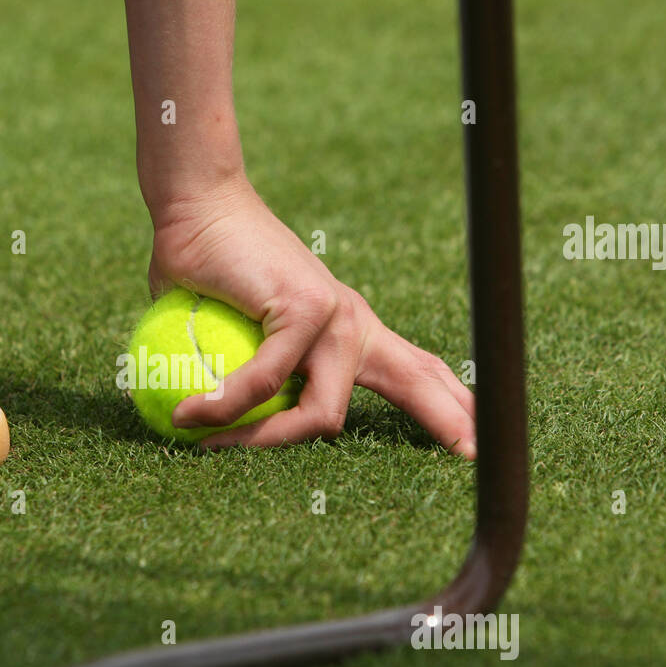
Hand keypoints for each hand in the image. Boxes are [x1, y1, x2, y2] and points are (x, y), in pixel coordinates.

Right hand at [146, 177, 476, 456]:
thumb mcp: (231, 333)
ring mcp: (335, 316)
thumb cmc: (202, 271)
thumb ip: (239, 380)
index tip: (476, 444)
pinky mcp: (307, 309)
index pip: (413, 371)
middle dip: (450, 422)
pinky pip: (264, 382)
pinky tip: (189, 417)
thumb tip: (211, 429)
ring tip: (209, 443)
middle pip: (415, 382)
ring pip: (320, 415)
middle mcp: (351, 323)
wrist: (195, 209)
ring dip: (261, 440)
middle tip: (474, 457)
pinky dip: (222, 407)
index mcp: (346, 329)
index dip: (446, 406)